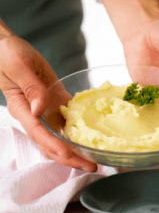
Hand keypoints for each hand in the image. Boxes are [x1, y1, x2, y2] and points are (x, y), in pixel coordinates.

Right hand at [0, 34, 96, 171]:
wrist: (8, 46)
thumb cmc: (7, 55)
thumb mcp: (18, 67)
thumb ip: (30, 88)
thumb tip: (40, 109)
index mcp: (21, 108)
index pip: (37, 132)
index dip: (53, 145)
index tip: (68, 153)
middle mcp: (34, 114)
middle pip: (51, 142)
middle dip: (70, 157)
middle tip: (92, 166)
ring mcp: (45, 109)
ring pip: (60, 136)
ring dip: (76, 149)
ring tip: (96, 159)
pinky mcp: (55, 101)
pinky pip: (68, 119)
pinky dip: (80, 130)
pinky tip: (95, 137)